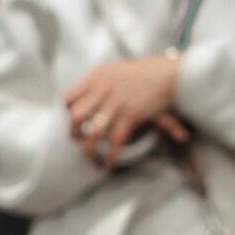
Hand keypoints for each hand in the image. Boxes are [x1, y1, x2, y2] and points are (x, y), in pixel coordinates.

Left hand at [64, 55, 184, 167]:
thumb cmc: (145, 72)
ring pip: (92, 132)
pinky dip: (110, 154)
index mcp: (96, 76)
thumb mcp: (116, 71)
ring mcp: (116, 102)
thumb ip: (99, 83)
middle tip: (77, 140)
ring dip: (89, 148)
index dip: (65, 113)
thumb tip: (83, 95)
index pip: (68, 97)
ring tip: (91, 156)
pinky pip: (114, 139)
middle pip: (75, 116)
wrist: (169, 74)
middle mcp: (102, 88)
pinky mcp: (131, 113)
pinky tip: (109, 163)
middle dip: (73, 132)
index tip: (69, 122)